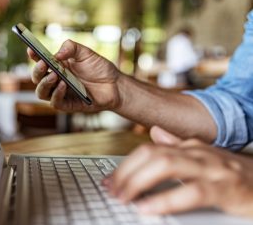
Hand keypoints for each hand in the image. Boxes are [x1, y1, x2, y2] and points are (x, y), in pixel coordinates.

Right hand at [28, 40, 121, 112]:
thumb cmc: (99, 68)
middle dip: (37, 71)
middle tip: (43, 63)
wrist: (115, 85)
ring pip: (41, 92)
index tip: (30, 49)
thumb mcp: (86, 53)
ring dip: (45, 83)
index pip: (40, 61)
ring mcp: (60, 93)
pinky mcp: (68, 104)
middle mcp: (55, 80)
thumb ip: (71, 48)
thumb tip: (56, 54)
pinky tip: (63, 85)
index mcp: (57, 66)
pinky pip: (55, 102)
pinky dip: (57, 94)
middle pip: (37, 78)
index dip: (33, 55)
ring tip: (54, 76)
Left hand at [104, 127, 252, 216]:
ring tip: (123, 197)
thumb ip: (177, 145)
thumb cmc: (232, 172)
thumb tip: (155, 133)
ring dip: (138, 181)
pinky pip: (191, 192)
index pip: (148, 150)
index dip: (125, 165)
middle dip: (126, 172)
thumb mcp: (202, 157)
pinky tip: (148, 208)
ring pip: (166, 165)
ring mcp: (211, 169)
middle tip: (111, 190)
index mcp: (188, 147)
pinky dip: (166, 200)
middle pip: (152, 155)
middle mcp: (196, 153)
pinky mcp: (225, 189)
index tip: (109, 180)